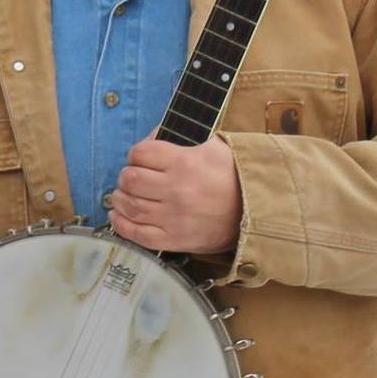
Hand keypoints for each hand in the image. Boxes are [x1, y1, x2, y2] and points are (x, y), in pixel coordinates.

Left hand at [110, 135, 241, 253]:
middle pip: (130, 179)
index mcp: (184, 163)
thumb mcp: (214, 147)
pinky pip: (137, 234)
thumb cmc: (234, 176)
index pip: (140, 153)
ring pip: (130, 205)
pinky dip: (121, 225)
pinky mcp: (175, 240)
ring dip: (120, 198)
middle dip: (126, 176)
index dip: (136, 154)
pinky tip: (117, 215)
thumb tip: (152, 137)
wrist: (259, 211)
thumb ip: (181, 140)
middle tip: (132, 178)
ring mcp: (174, 217)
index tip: (140, 159)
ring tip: (124, 195)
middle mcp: (176, 190)